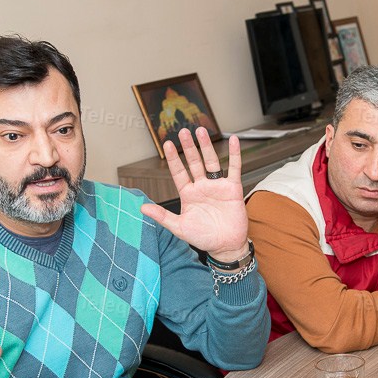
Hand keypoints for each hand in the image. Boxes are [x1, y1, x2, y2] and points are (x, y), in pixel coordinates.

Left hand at [140, 127, 248, 262]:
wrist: (226, 246)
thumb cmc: (203, 238)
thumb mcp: (179, 227)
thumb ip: (162, 216)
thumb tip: (142, 208)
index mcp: (188, 194)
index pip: (179, 172)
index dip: (174, 158)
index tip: (168, 144)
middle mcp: (202, 187)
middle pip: (194, 162)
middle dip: (189, 147)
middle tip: (184, 131)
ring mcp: (217, 186)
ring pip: (211, 161)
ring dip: (206, 146)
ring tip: (201, 131)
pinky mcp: (233, 189)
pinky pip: (234, 168)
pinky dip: (235, 154)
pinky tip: (234, 141)